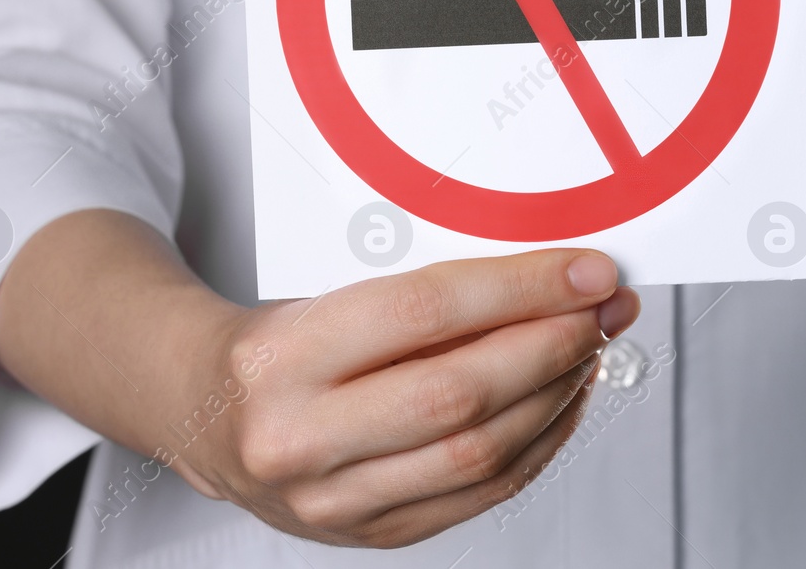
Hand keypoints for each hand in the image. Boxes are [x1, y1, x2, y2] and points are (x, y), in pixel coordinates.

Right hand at [172, 249, 639, 547]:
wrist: (202, 413)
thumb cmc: (276, 344)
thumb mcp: (326, 293)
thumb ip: (425, 293)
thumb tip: (544, 276)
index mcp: (282, 355)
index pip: (425, 312)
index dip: (521, 289)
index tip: (583, 270)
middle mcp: (300, 437)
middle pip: (461, 392)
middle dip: (553, 344)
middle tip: (603, 308)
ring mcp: (332, 501)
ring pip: (480, 451)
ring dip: (558, 394)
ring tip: (591, 347)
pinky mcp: (369, 535)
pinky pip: (480, 494)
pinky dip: (538, 444)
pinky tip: (561, 400)